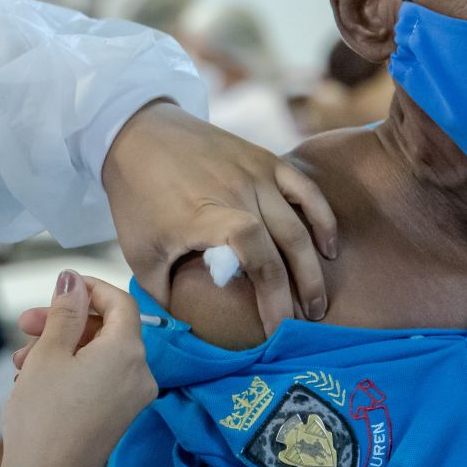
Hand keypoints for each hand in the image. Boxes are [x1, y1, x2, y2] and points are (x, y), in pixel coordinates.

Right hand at [0, 270, 157, 466]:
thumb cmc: (42, 417)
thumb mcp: (49, 353)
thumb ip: (65, 311)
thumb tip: (73, 280)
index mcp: (128, 353)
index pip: (120, 302)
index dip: (89, 288)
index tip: (59, 288)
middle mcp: (139, 375)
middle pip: (107, 329)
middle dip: (65, 322)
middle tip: (26, 323)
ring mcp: (131, 400)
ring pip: (98, 355)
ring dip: (61, 348)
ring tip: (22, 360)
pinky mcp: (118, 418)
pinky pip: (99, 380)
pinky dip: (71, 371)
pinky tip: (35, 379)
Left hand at [102, 101, 337, 333]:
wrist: (139, 134)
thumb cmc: (137, 198)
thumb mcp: (140, 253)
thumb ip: (163, 295)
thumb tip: (184, 332)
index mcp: (209, 218)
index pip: (258, 259)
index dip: (273, 298)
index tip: (276, 330)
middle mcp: (239, 194)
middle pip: (286, 248)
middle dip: (300, 292)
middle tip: (304, 326)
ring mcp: (257, 174)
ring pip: (299, 226)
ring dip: (314, 267)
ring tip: (317, 302)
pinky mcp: (266, 159)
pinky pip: (307, 190)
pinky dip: (323, 219)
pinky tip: (329, 247)